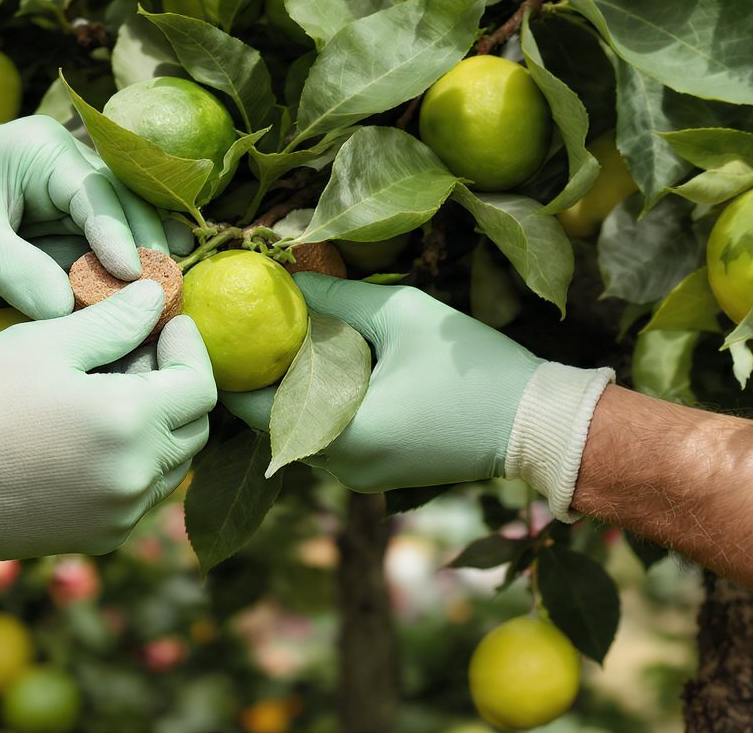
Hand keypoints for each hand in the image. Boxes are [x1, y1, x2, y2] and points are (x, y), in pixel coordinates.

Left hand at [0, 115, 166, 318]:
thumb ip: (20, 274)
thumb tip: (69, 312)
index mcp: (44, 149)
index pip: (96, 193)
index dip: (121, 236)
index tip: (136, 278)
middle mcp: (63, 164)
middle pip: (120, 207)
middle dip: (142, 250)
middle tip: (168, 294)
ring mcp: (63, 193)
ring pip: (113, 230)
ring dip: (133, 264)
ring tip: (168, 299)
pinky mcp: (56, 222)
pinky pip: (91, 248)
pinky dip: (109, 274)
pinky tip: (137, 300)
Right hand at [0, 281, 215, 597]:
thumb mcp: (43, 344)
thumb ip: (112, 321)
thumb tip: (157, 297)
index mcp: (129, 422)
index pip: (200, 384)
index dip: (188, 347)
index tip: (163, 324)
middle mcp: (137, 477)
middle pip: (194, 427)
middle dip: (177, 385)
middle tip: (134, 354)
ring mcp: (120, 515)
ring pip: (171, 463)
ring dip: (158, 426)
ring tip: (108, 393)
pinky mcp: (99, 538)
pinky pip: (140, 495)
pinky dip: (133, 462)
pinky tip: (89, 437)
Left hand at [222, 274, 611, 517]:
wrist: (539, 425)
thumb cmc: (474, 368)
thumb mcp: (400, 314)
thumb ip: (334, 297)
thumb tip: (283, 276)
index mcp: (339, 435)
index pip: (249, 405)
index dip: (228, 363)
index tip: (213, 326)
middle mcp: (339, 467)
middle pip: (270, 418)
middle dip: (259, 371)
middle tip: (243, 323)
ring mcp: (357, 477)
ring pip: (298, 428)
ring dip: (291, 387)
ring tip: (282, 337)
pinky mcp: (375, 473)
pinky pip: (327, 436)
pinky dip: (319, 403)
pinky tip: (323, 363)